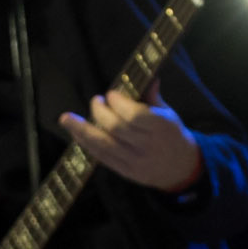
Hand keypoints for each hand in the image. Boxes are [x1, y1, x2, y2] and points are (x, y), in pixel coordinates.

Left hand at [60, 80, 202, 193]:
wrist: (180, 167)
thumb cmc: (173, 135)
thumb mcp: (169, 114)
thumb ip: (154, 97)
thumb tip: (150, 77)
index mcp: (161, 127)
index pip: (134, 115)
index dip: (118, 103)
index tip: (111, 94)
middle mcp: (147, 145)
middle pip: (115, 128)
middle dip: (100, 112)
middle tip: (96, 101)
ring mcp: (135, 160)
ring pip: (103, 144)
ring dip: (82, 130)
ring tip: (67, 118)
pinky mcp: (125, 171)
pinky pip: (101, 157)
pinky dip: (86, 144)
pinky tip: (76, 134)